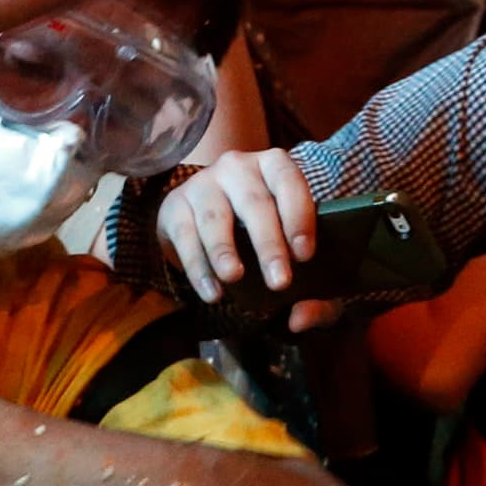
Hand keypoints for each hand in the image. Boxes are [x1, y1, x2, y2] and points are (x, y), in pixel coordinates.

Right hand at [155, 149, 338, 330]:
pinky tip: (212, 292)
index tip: (305, 255)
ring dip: (225, 250)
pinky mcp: (174, 205)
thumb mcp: (289, 248)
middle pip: (254, 204)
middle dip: (268, 244)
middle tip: (280, 282)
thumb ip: (311, 290)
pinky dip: (198, 268)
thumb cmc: (258, 231)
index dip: (299, 216)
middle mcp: (237, 166)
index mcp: (273, 166)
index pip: (289, 182)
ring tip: (235, 278)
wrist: (203, 212)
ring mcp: (202, 183)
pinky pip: (184, 236)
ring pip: (215, 218)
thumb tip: (300, 319)